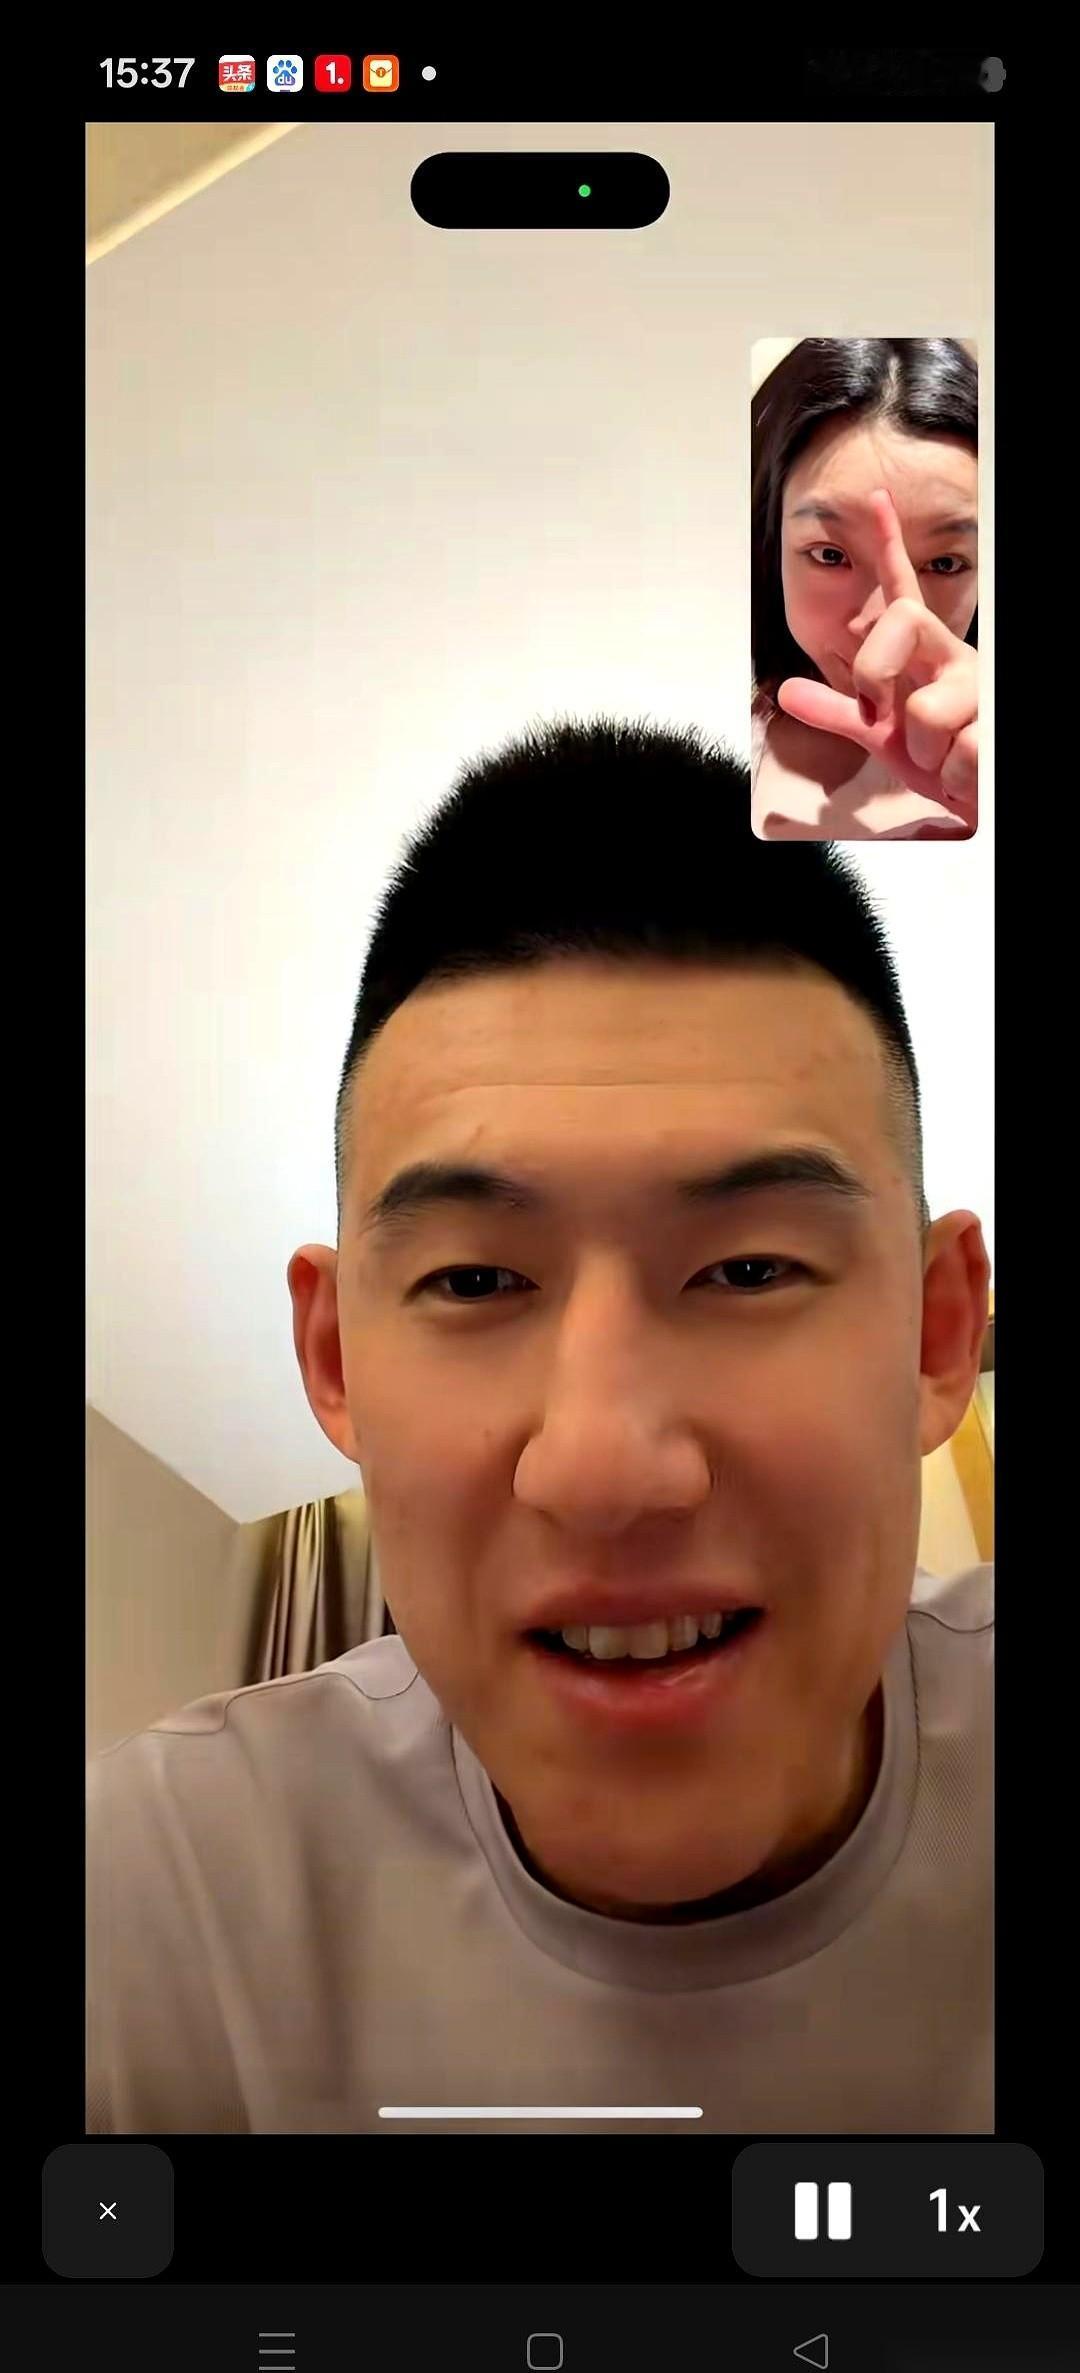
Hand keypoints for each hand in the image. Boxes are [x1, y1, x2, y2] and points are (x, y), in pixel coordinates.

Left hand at [776, 488, 977, 832]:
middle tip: (882, 715)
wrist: (974, 790)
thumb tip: (785, 692)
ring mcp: (980, 686)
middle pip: (902, 620)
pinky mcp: (996, 721)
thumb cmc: (936, 758)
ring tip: (943, 756)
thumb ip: (836, 712)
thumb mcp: (881, 736)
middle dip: (874, 673)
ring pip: (925, 711)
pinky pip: (955, 752)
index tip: (875, 498)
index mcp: (922, 656)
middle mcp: (954, 658)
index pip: (902, 593)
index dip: (889, 544)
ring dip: (925, 752)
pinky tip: (966, 769)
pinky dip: (951, 775)